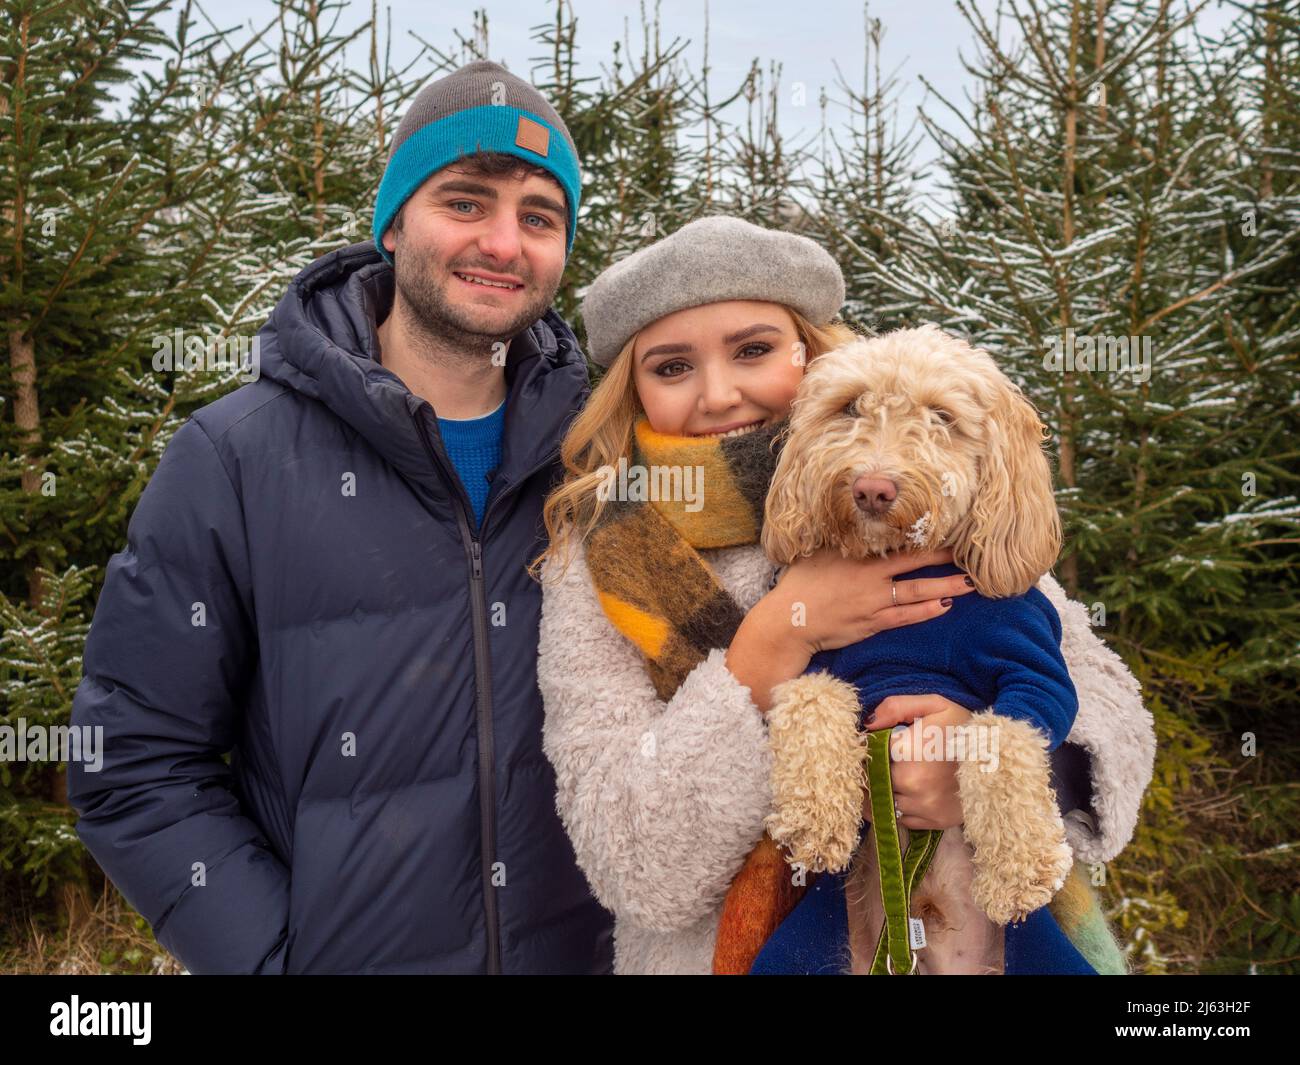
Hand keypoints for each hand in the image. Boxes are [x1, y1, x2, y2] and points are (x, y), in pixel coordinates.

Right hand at [765, 545, 975, 655]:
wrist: (788, 621)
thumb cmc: (799, 584)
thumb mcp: (816, 553)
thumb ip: (839, 541)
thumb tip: (852, 524)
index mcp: (859, 555)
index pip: (900, 542)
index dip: (925, 537)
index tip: (947, 528)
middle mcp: (871, 577)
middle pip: (917, 564)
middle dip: (946, 559)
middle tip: (972, 553)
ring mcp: (874, 602)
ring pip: (918, 593)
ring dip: (946, 588)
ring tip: (969, 584)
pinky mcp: (872, 624)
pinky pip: (906, 617)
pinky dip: (926, 612)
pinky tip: (944, 606)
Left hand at [863, 694, 973, 830]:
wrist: (1003, 758)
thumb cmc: (965, 728)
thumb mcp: (934, 704)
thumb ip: (895, 707)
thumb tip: (868, 725)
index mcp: (906, 751)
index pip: (868, 754)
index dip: (869, 750)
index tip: (876, 746)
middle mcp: (911, 782)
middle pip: (873, 782)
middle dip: (874, 773)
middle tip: (887, 763)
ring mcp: (923, 805)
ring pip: (885, 804)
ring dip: (886, 793)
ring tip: (899, 778)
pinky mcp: (935, 822)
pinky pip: (903, 819)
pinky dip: (902, 809)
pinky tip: (912, 793)